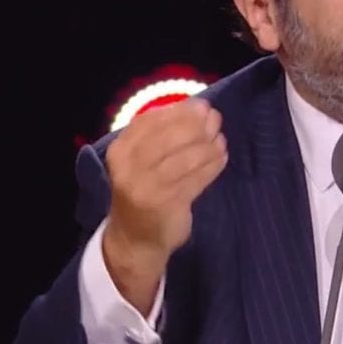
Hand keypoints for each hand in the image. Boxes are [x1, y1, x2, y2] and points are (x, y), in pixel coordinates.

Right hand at [102, 97, 226, 312]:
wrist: (135, 238)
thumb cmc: (143, 190)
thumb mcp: (139, 161)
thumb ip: (159, 136)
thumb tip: (194, 108)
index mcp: (120, 152)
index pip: (149, 122)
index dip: (178, 111)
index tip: (199, 105)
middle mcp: (129, 168)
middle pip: (169, 138)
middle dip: (196, 125)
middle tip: (215, 118)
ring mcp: (147, 188)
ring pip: (186, 158)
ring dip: (208, 145)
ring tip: (220, 139)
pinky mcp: (167, 204)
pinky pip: (197, 179)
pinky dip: (212, 165)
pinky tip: (222, 157)